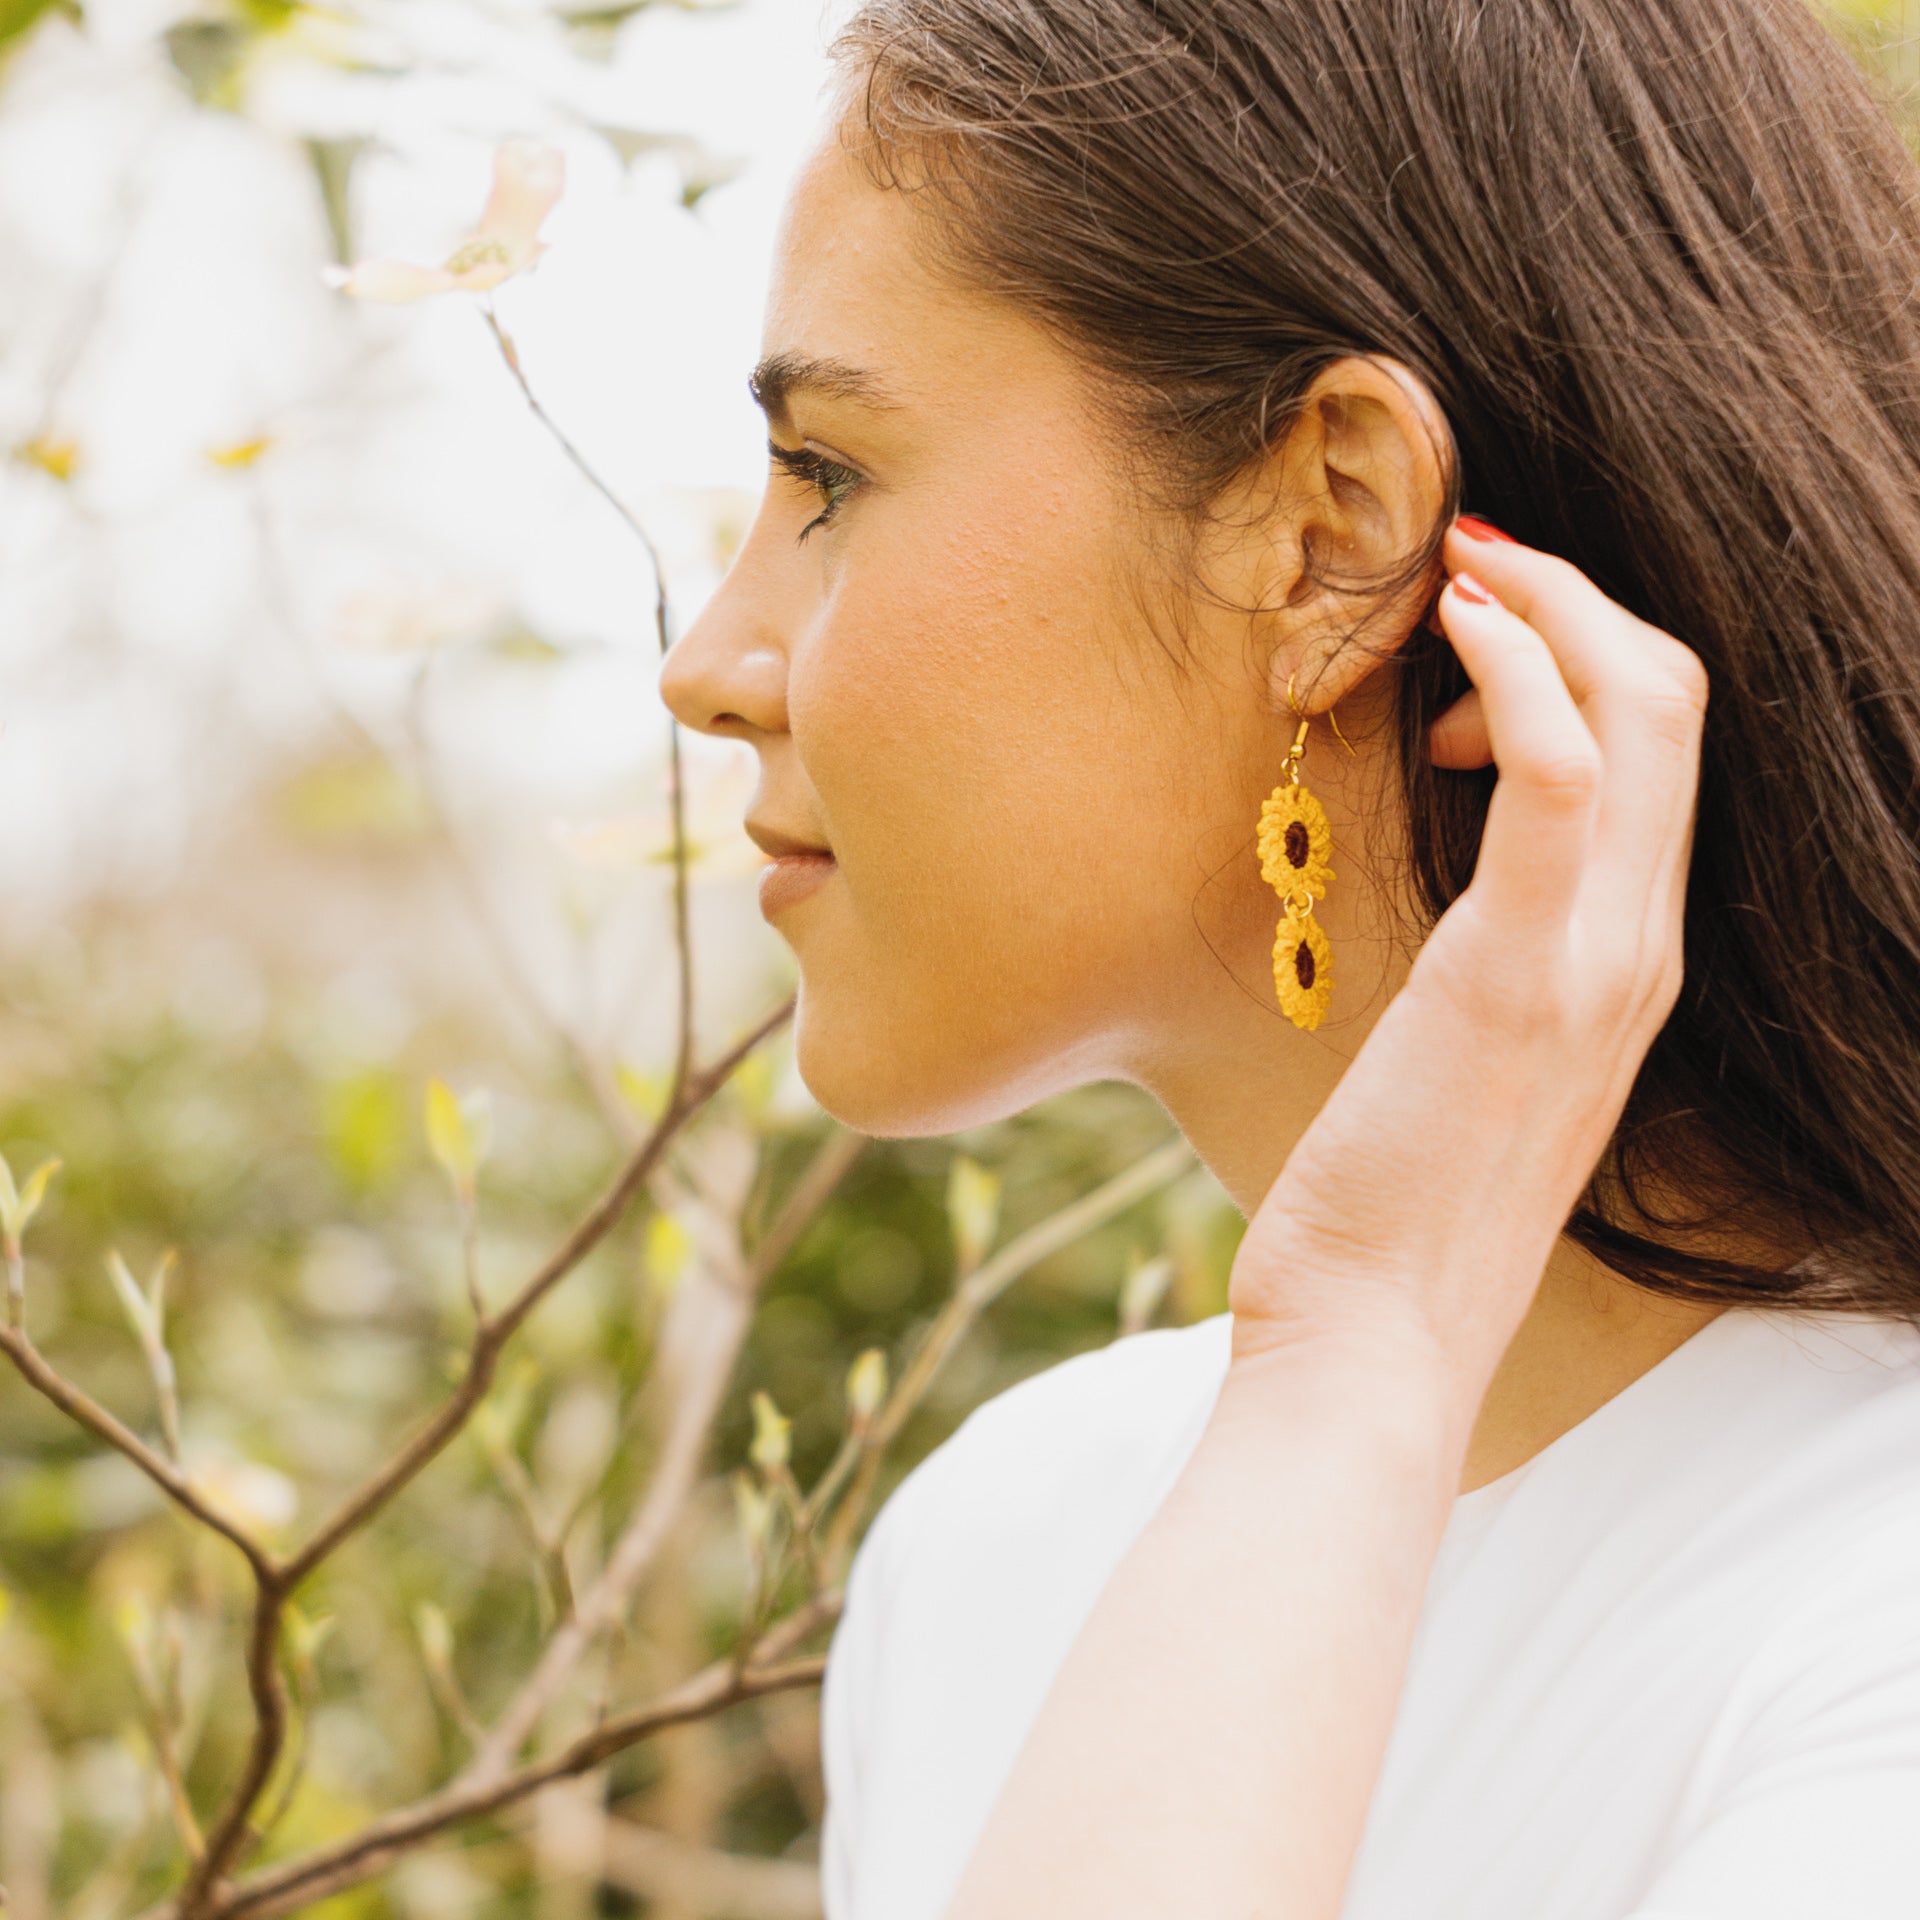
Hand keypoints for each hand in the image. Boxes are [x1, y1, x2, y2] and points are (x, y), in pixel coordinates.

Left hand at [1228, 521, 1709, 1397]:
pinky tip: (1455, 622)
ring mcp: (1599, 962)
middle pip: (1677, 706)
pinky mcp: (1521, 974)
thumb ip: (1489, 970)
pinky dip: (1525, 668)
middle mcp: (1641, 953)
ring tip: (1455, 582)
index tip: (1475, 637)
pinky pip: (1565, 774)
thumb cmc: (1389, 1204)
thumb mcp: (1460, 1066)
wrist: (1372, 1336)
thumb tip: (1452, 901)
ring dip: (1554, 608)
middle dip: (1581, 600)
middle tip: (1471, 563)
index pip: (1665, 758)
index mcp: (1627, 966)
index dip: (1588, 658)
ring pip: (1645, 713)